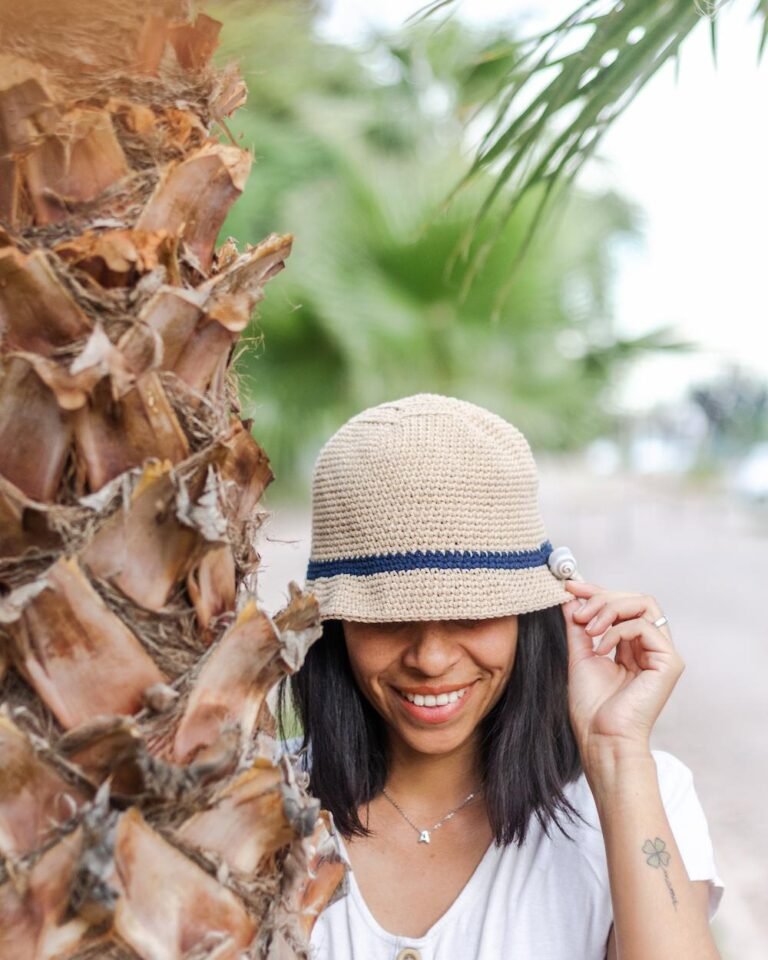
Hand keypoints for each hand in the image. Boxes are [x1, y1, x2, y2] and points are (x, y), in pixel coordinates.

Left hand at [562, 581, 684, 762]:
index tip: (571, 586)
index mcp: (632, 647)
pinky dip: (618, 630)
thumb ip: (578, 625)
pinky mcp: (669, 662)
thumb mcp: (580, 655)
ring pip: (644, 605)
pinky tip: (601, 647)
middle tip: (577, 609)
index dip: (597, 591)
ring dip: (609, 609)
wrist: (601, 738)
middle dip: (602, 597)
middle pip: (636, 599)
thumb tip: (570, 597)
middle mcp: (650, 647)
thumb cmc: (592, 707)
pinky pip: (645, 626)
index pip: (622, 605)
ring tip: (588, 628)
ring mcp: (662, 654)